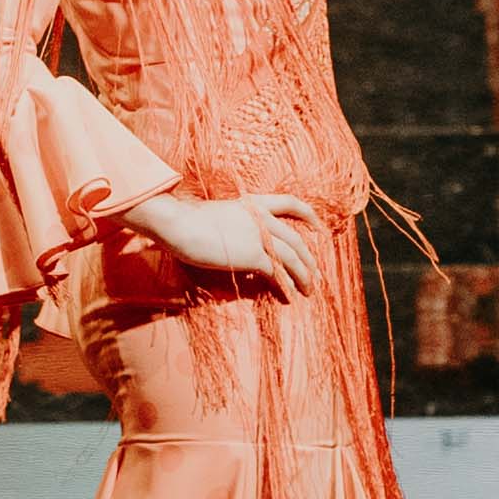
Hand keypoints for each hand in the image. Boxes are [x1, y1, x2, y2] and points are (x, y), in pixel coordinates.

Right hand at [122, 189, 321, 291]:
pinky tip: (291, 295)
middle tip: (315, 274)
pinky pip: (278, 273)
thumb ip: (233, 224)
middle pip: (296, 239)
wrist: (179, 223)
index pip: (290, 203)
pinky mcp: (253, 256)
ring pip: (292, 257)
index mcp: (254, 204)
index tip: (319, 226)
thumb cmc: (187, 221)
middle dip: (309, 259)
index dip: (309, 215)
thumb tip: (234, 239)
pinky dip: (287, 285)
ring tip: (309, 290)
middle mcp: (261, 218)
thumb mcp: (216, 215)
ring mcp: (259, 236)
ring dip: (304, 276)